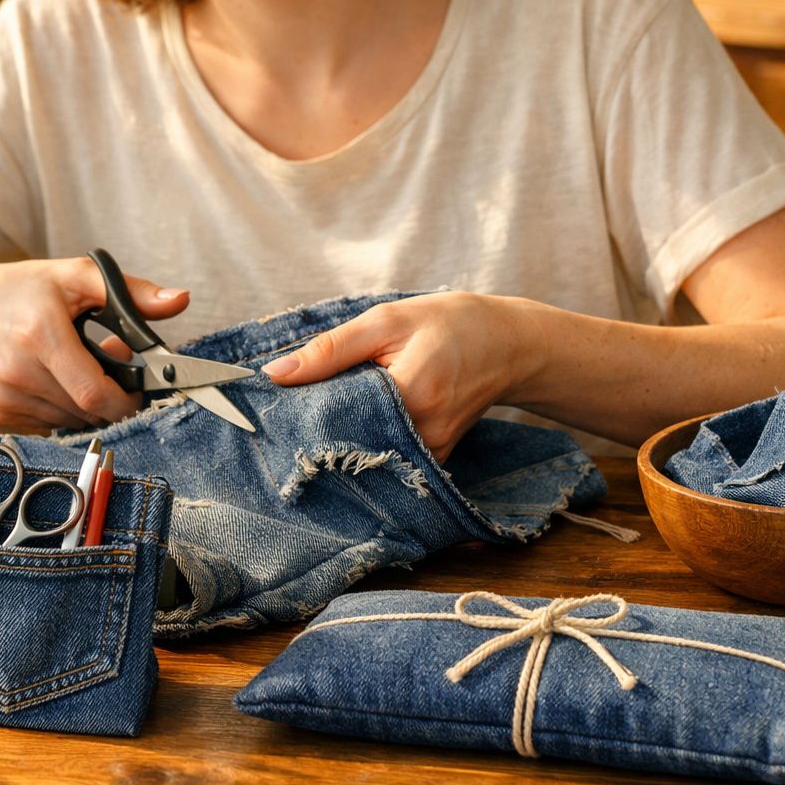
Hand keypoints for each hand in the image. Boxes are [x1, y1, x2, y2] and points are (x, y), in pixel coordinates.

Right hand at [0, 257, 187, 429]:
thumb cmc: (21, 290)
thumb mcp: (75, 275)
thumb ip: (131, 291)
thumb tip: (179, 301)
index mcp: (41, 335)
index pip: (94, 395)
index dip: (125, 400)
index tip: (138, 389)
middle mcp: (18, 372)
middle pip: (86, 411)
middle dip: (111, 399)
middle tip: (113, 372)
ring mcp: (6, 397)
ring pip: (71, 421)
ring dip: (88, 405)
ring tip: (81, 369)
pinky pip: (50, 423)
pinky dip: (65, 408)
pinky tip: (57, 380)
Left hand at [260, 293, 543, 461]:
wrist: (509, 346)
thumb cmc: (448, 324)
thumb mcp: (387, 321)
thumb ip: (330, 350)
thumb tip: (275, 374)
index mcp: (412, 394)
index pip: (335, 414)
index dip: (302, 409)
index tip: (275, 404)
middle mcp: (423, 434)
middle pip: (347, 441)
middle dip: (316, 425)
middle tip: (290, 409)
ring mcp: (431, 455)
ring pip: (364, 451)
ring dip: (340, 433)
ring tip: (326, 409)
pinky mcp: (433, 462)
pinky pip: (385, 456)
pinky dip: (364, 438)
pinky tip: (355, 420)